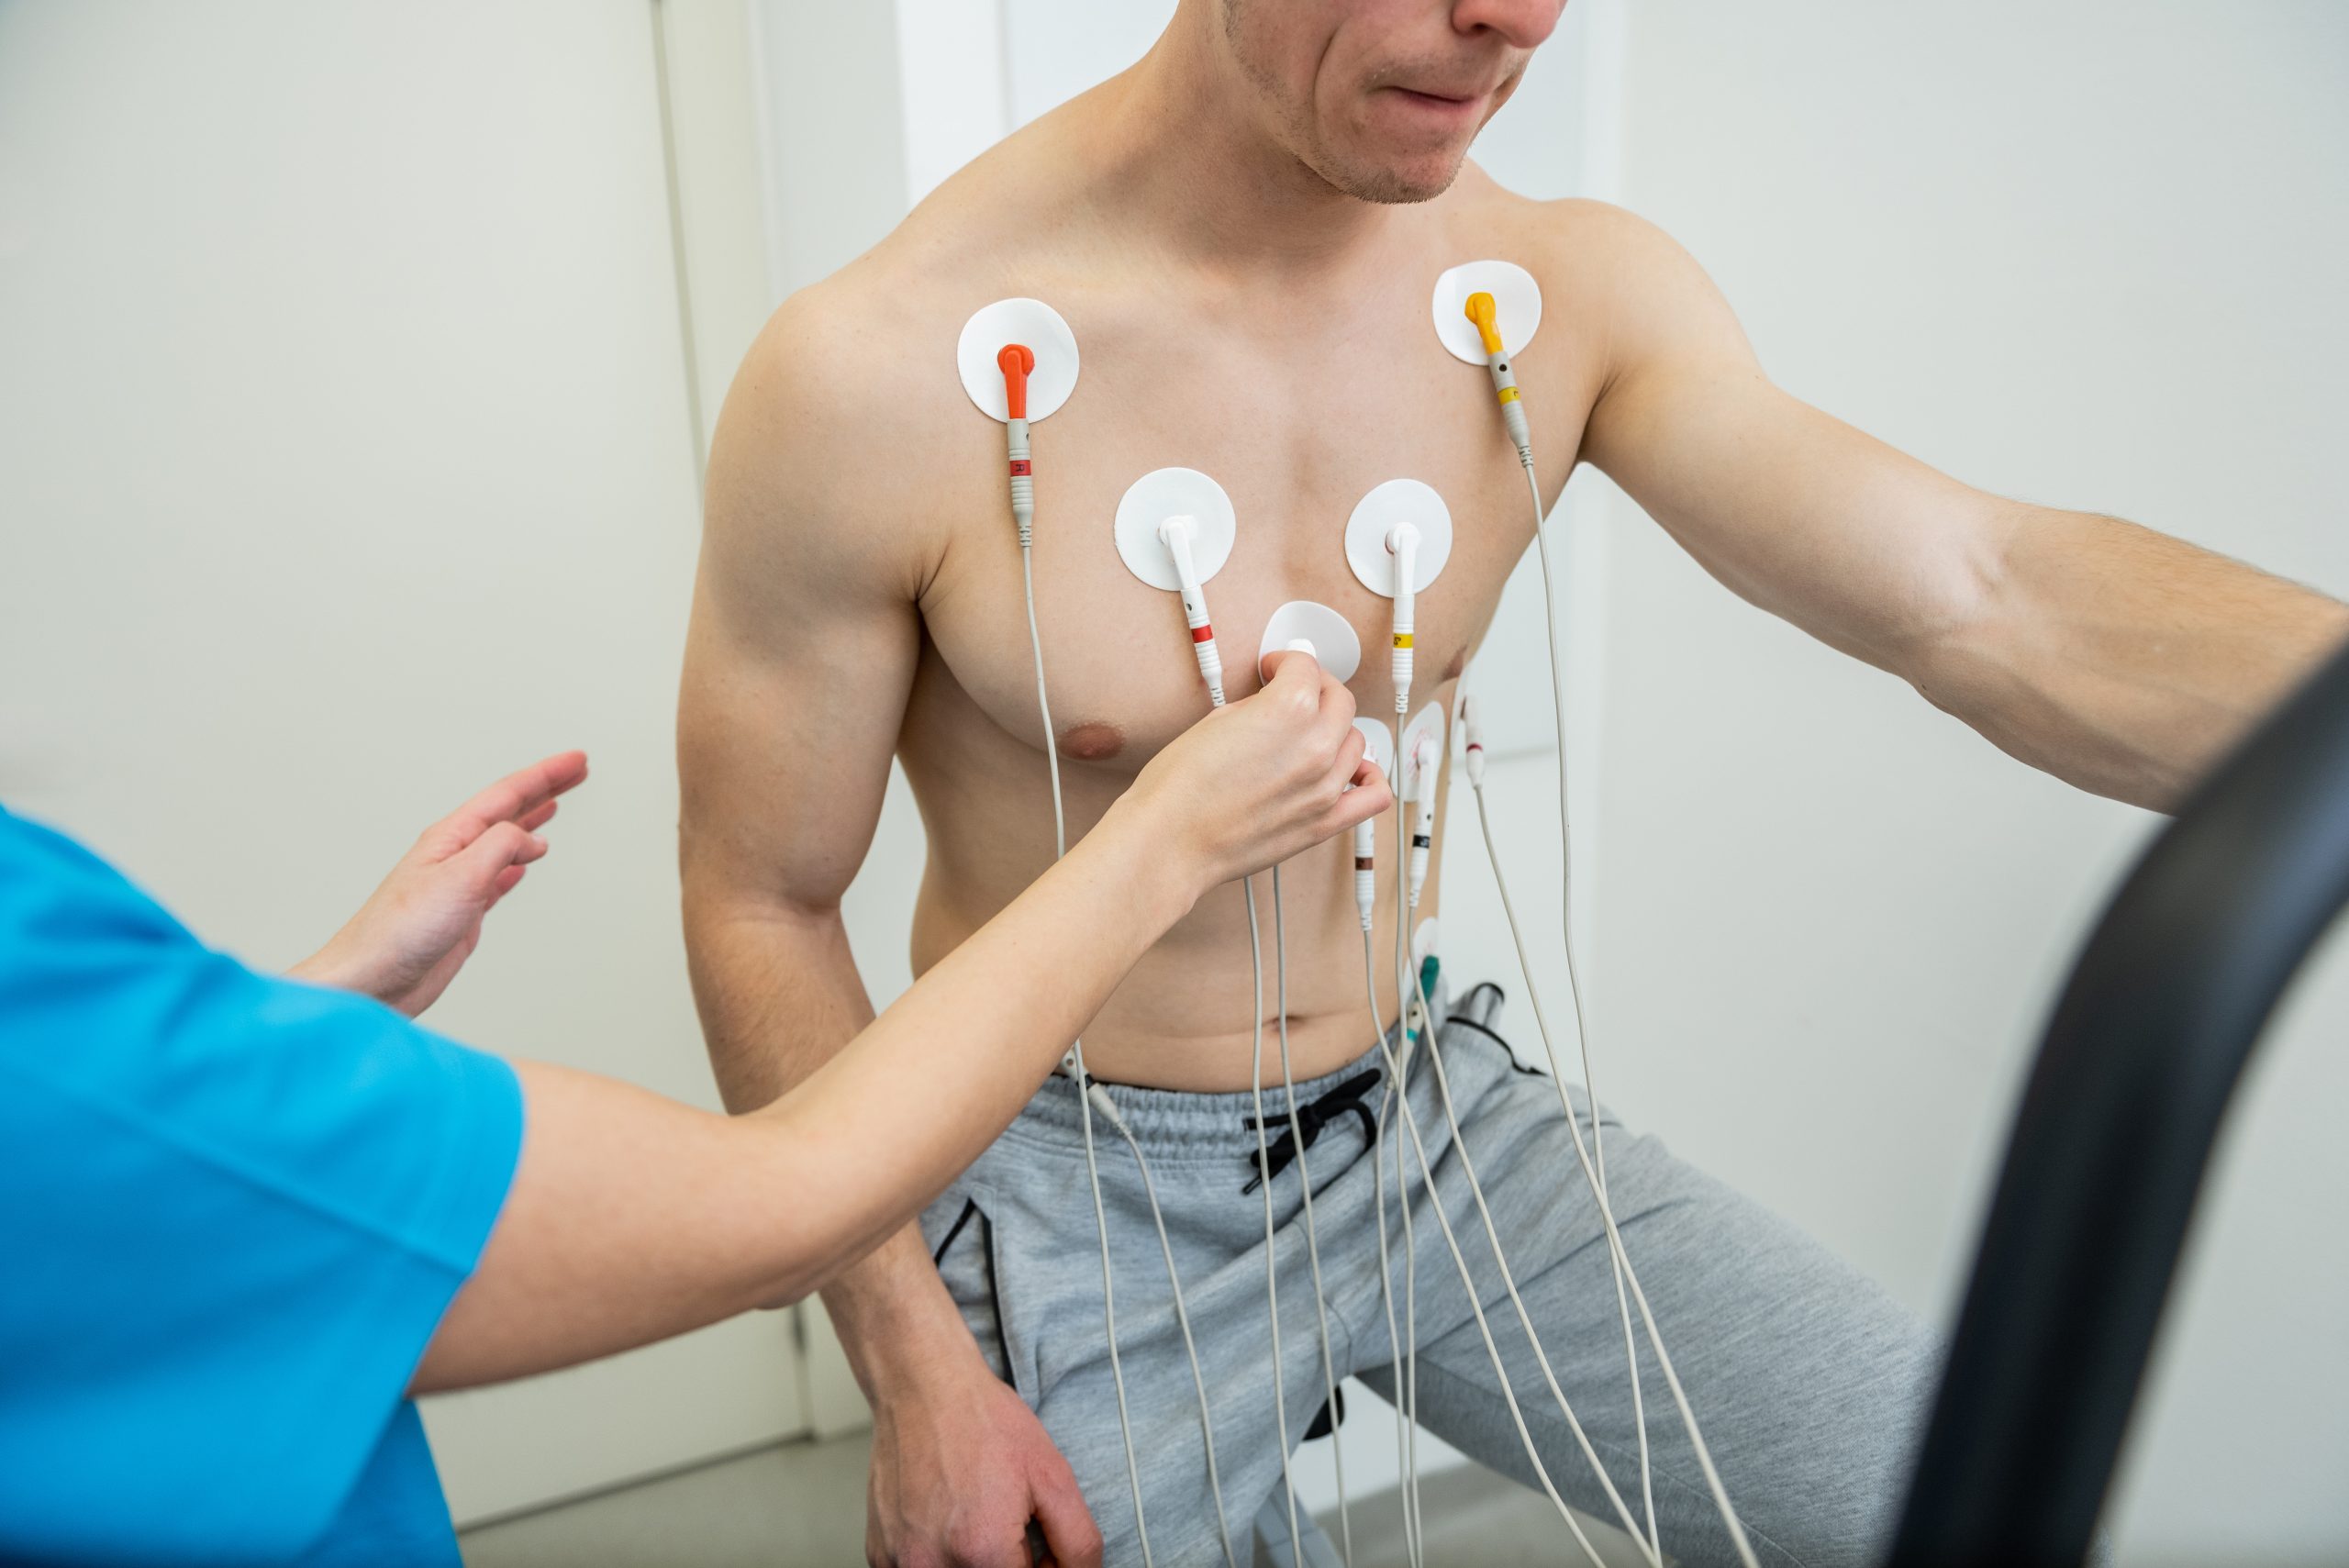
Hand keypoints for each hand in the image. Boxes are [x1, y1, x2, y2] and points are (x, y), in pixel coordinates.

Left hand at [290, 751, 588, 1016]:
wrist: (373, 980)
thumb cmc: (399, 930)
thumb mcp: (460, 876)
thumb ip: (501, 847)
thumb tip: (533, 840)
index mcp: (451, 837)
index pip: (507, 794)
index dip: (545, 775)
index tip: (576, 761)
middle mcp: (455, 854)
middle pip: (508, 811)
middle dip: (544, 789)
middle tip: (576, 771)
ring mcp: (460, 883)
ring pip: (506, 842)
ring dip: (532, 822)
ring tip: (555, 805)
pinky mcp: (463, 912)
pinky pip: (499, 877)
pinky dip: (518, 865)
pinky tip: (525, 863)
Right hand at [864, 1345, 1100, 1567]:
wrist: (924, 1387)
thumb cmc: (982, 1422)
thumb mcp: (1054, 1476)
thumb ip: (1077, 1542)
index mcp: (982, 1551)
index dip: (1040, 1567)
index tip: (1036, 1545)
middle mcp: (933, 1565)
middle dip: (1006, 1563)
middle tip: (1007, 1526)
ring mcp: (901, 1561)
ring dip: (972, 1561)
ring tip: (973, 1516)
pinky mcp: (880, 1554)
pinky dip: (939, 1557)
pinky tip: (945, 1519)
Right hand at [1120, 649, 1390, 891]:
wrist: (1170, 840)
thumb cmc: (1179, 788)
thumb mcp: (1215, 721)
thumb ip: (1257, 707)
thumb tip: (1271, 706)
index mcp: (1288, 711)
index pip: (1306, 667)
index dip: (1286, 662)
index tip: (1276, 669)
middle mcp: (1315, 747)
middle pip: (1339, 700)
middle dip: (1317, 688)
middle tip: (1296, 692)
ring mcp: (1325, 787)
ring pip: (1356, 740)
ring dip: (1336, 730)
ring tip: (1313, 734)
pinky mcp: (1325, 822)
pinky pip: (1374, 795)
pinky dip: (1371, 777)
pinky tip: (1353, 769)